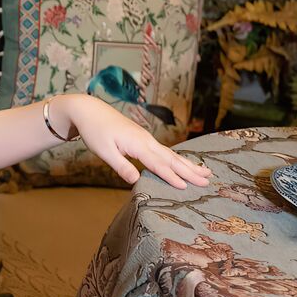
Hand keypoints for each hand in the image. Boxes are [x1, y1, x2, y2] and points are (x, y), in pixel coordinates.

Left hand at [52, 93, 212, 190]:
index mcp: (137, 144)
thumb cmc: (94, 131)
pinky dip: (177, 159)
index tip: (185, 186)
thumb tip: (136, 181)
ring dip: (188, 164)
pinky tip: (184, 164)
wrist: (89, 110)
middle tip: (207, 180)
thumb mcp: (104, 151)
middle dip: (190, 170)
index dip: (171, 176)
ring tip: (206, 172)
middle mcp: (146, 140)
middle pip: (171, 158)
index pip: (158, 164)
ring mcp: (146, 138)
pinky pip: (165, 151)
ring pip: (171, 154)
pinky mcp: (143, 138)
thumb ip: (121, 166)